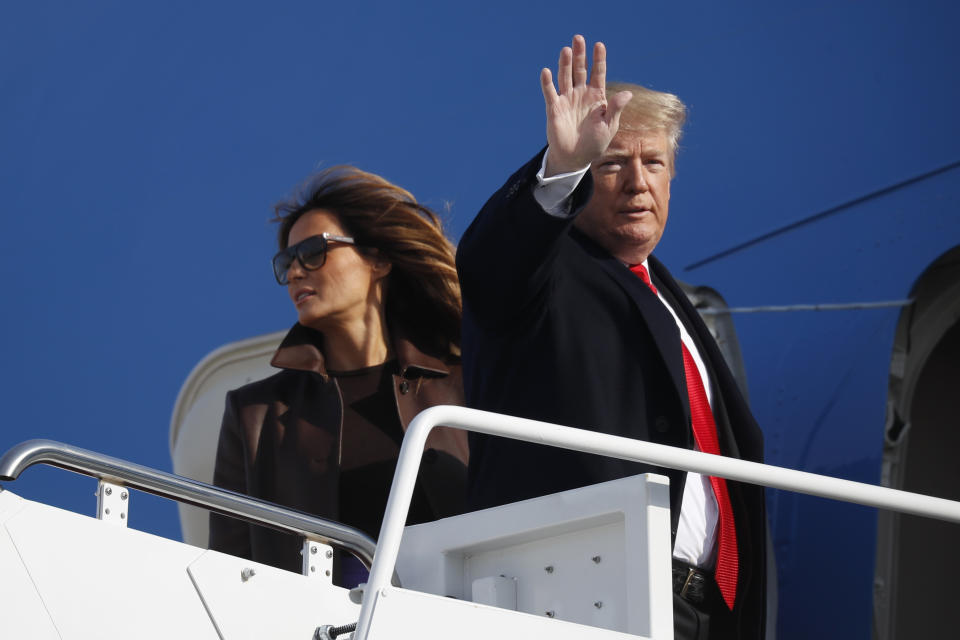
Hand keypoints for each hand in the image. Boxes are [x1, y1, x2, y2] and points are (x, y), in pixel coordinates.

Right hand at [540, 35, 632, 175]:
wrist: (575, 158)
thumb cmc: (595, 143)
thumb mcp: (609, 126)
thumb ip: (615, 109)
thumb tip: (627, 94)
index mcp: (597, 97)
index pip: (598, 74)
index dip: (598, 59)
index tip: (599, 45)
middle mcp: (581, 95)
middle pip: (580, 70)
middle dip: (580, 55)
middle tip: (578, 38)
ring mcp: (567, 100)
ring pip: (566, 77)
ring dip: (565, 64)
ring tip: (566, 50)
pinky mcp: (554, 109)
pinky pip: (550, 93)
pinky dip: (547, 83)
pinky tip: (546, 71)